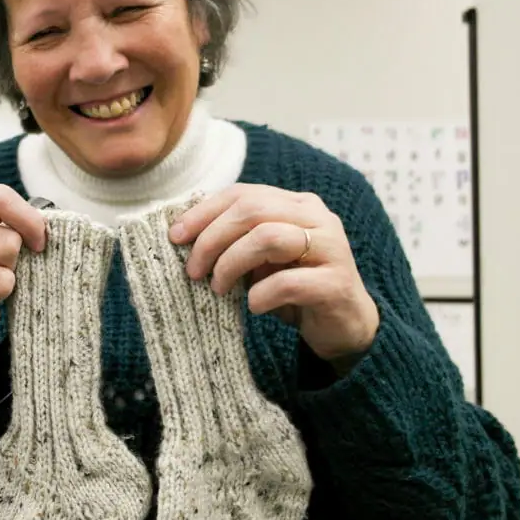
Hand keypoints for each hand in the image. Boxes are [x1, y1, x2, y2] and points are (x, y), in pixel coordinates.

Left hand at [168, 184, 379, 363]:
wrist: (345, 326)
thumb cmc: (294, 288)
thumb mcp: (261, 259)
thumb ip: (236, 240)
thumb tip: (183, 235)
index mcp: (297, 204)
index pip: (243, 194)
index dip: (204, 212)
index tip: (175, 236)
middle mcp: (318, 218)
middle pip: (253, 211)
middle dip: (212, 239)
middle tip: (192, 270)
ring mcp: (331, 248)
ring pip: (268, 238)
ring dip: (231, 263)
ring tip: (219, 288)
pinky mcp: (336, 283)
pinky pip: (287, 282)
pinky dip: (260, 294)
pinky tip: (252, 306)